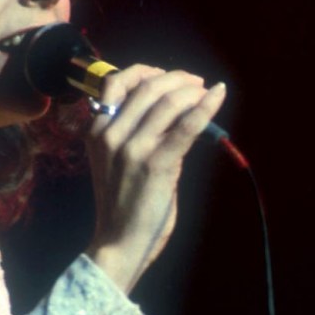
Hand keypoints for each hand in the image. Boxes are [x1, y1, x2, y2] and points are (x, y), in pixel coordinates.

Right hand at [84, 64, 226, 292]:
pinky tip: (218, 96)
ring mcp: (132, 148)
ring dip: (193, 92)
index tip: (169, 76)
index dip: (147, 72)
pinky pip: (186, 126)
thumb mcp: (117, 160)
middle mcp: (110, 134)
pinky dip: (206, 107)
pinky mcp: (156, 163)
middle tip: (198, 83)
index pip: (116, 82)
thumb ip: (134, 133)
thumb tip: (170, 109)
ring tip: (208, 92)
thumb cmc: (123, 203)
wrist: (119, 242)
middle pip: (148, 88)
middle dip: (178, 80)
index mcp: (96, 131)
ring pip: (168, 103)